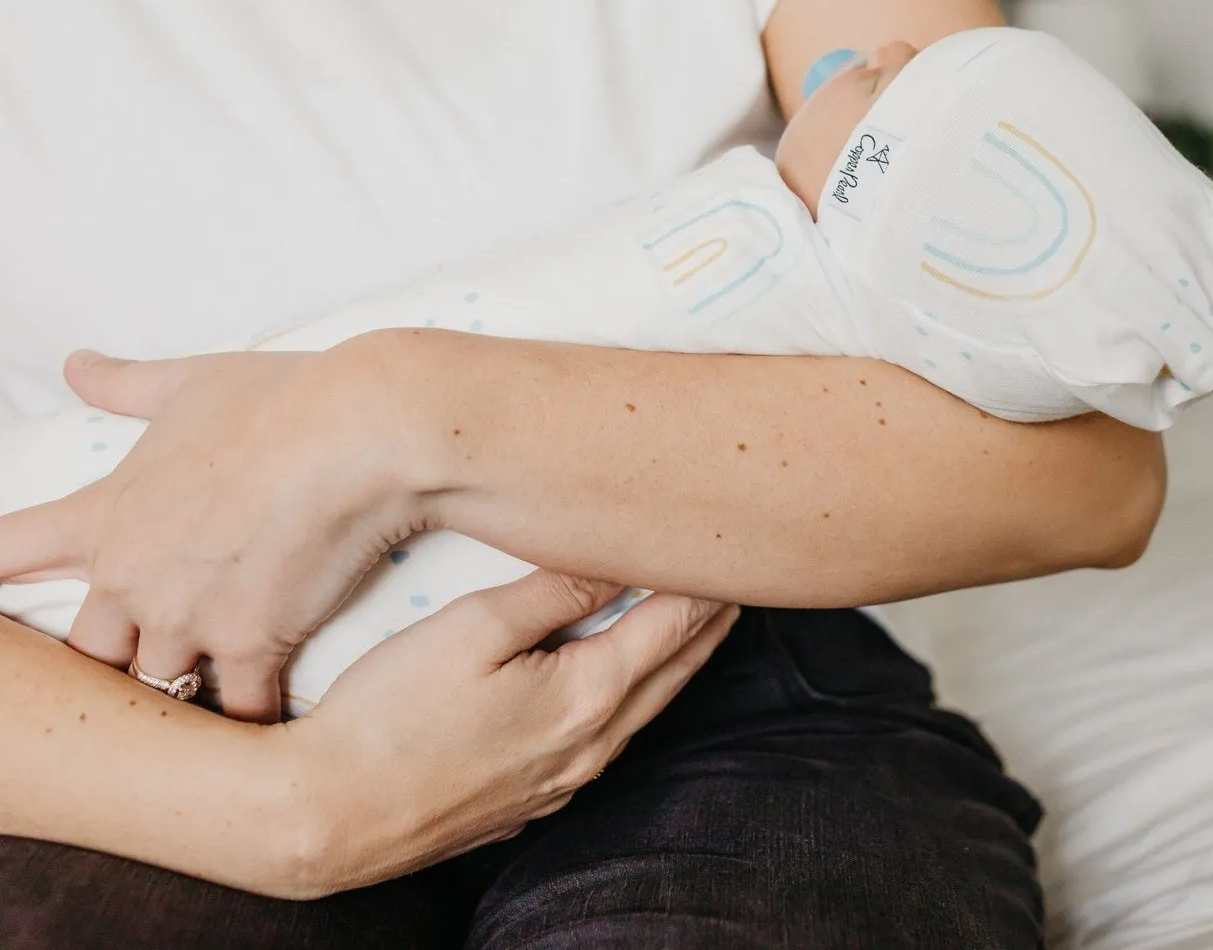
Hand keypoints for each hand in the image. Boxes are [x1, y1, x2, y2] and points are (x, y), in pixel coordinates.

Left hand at [0, 340, 431, 720]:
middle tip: (156, 656)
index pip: (5, 554)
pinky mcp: (250, 645)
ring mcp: (185, 617)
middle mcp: (130, 576)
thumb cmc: (280, 400)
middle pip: (86, 653)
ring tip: (206, 707)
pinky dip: (249, 720)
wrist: (360, 432)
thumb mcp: (190, 384)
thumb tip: (77, 365)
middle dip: (118, 658)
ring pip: (157, 688)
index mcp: (104, 514)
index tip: (1, 612)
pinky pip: (236, 710)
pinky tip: (266, 725)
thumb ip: (125, 385)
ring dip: (184, 693)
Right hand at [270, 574, 736, 897]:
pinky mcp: (527, 801)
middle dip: (706, 623)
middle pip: (670, 672)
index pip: (673, 627)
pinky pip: (600, 743)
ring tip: (692, 624)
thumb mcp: (471, 629)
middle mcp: (588, 748)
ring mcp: (559, 783)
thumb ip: (551, 592)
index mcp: (586, 698)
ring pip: (639, 711)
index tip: (728, 550)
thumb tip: (614, 562)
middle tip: (733, 580)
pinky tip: (616, 688)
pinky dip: (626, 703)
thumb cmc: (386, 717)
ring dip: (671, 664)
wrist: (323, 818)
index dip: (704, 584)